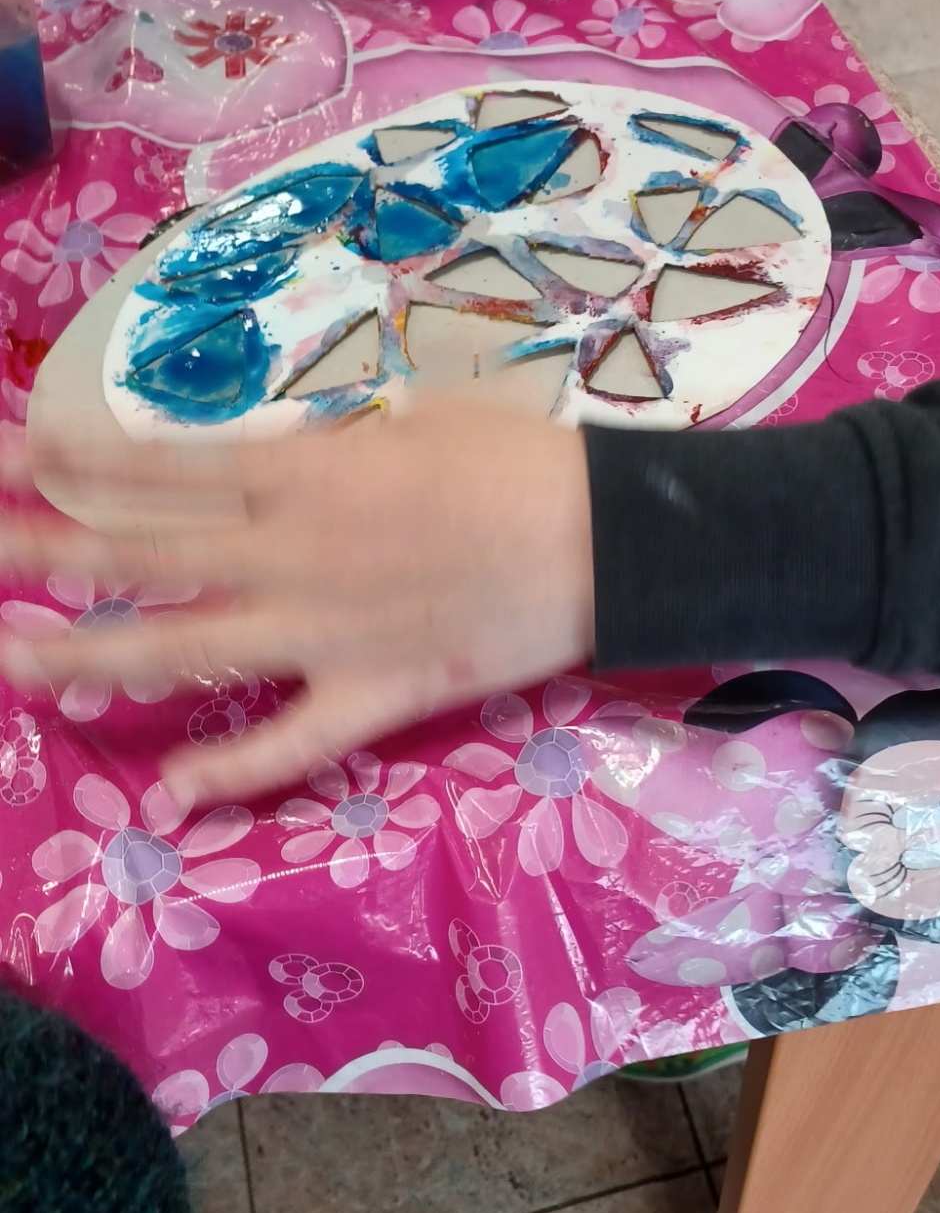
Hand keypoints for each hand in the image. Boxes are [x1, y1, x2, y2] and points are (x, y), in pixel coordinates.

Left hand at [0, 401, 594, 804]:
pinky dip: (231, 772)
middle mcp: (290, 555)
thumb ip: (320, 446)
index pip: (158, 467)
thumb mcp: (410, 416)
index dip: (72, 462)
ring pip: (185, 650)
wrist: (606, 538)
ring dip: (90, 658)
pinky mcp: (375, 697)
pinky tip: (169, 796)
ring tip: (11, 663)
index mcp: (301, 473)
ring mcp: (325, 635)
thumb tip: (257, 461)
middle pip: (141, 554)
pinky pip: (292, 743)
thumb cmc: (516, 455)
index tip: (8, 455)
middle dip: (41, 552)